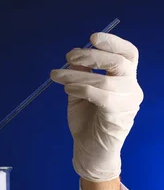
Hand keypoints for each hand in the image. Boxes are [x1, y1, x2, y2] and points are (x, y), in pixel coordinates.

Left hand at [50, 33, 143, 181]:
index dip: (113, 43)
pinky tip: (68, 91)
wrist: (89, 151)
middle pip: (119, 62)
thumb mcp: (80, 93)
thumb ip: (81, 75)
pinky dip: (81, 89)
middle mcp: (131, 88)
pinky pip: (101, 96)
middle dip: (92, 55)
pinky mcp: (117, 115)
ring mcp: (127, 102)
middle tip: (69, 56)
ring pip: (105, 80)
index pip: (128, 54)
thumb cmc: (87, 122)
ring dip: (77, 76)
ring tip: (58, 77)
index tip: (92, 38)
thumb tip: (74, 57)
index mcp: (125, 79)